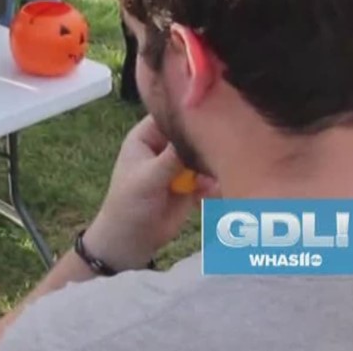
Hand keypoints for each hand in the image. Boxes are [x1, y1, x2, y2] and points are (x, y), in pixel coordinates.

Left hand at [82, 115, 219, 270]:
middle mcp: (164, 147)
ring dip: (214, 166)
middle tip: (224, 149)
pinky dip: (215, 185)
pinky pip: (211, 179)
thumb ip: (171, 159)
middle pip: (192, 135)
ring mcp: (179, 166)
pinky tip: (212, 195)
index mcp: (146, 137)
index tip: (213, 111)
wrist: (131, 241)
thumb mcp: (147, 179)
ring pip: (205, 158)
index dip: (188, 112)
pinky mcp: (192, 186)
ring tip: (215, 179)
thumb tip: (194, 136)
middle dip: (207, 142)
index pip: (170, 115)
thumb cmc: (128, 204)